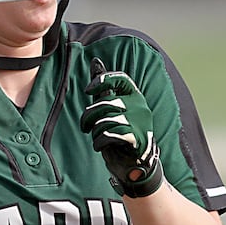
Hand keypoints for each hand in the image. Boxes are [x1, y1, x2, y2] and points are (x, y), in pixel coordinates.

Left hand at [80, 57, 162, 197]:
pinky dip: (100, 142)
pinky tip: (100, 146)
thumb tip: (95, 61)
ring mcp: (139, 122)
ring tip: (97, 139)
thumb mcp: (113, 107)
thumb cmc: (121, 132)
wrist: (136, 163)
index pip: (120, 78)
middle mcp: (139, 106)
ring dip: (95, 132)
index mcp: (134, 96)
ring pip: (105, 121)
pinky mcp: (137, 139)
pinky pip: (110, 135)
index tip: (89, 90)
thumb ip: (105, 87)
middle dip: (89, 116)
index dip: (102, 80)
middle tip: (85, 126)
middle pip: (105, 103)